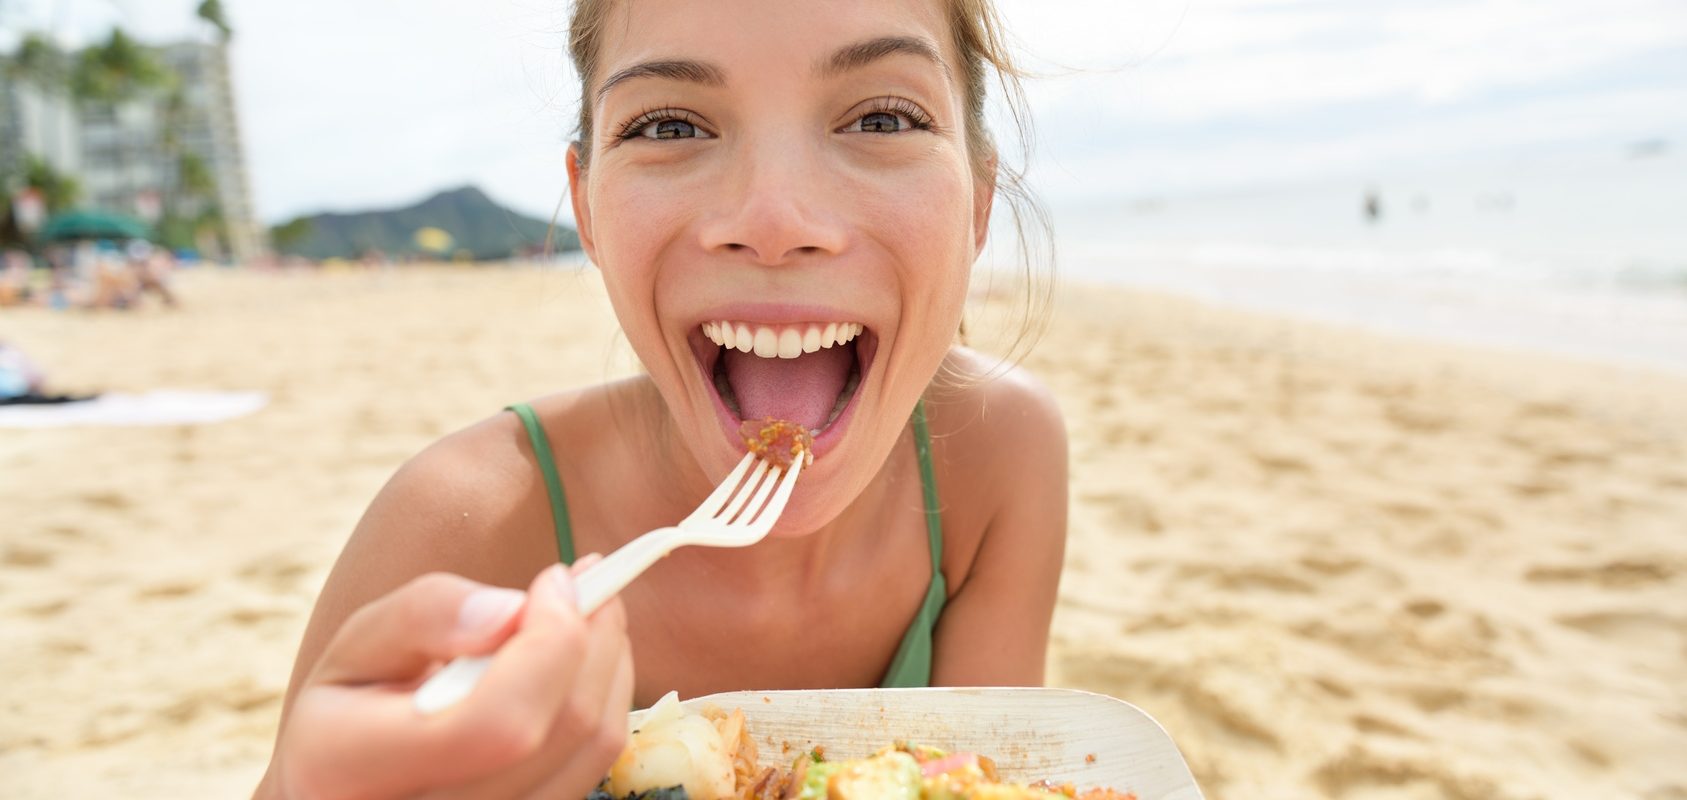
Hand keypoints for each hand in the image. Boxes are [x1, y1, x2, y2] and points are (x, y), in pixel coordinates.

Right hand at [270, 559, 633, 799]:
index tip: (554, 579)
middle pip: (556, 731)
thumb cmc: (356, 705)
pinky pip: (597, 764)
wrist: (356, 780)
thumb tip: (510, 611)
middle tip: (588, 579)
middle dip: (590, 636)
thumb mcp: (360, 645)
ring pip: (592, 747)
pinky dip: (606, 698)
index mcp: (350, 768)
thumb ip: (423, 615)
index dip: (547, 642)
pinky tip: (580, 662)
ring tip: (588, 611)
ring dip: (608, 661)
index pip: (492, 723)